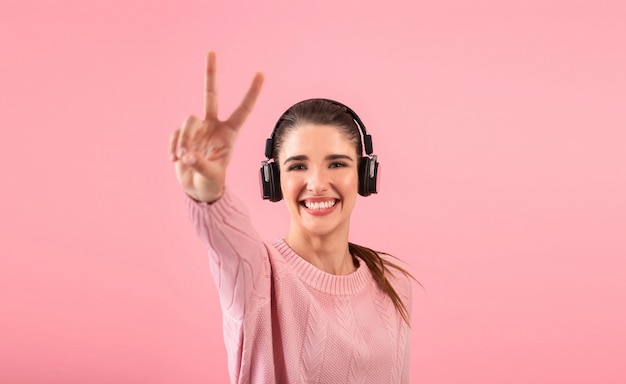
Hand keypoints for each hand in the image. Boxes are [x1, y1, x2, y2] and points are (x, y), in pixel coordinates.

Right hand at [170, 51, 263, 201]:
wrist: (197, 189)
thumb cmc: (212, 183)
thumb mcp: (211, 178)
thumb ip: (201, 166)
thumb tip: (186, 156)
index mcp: (230, 133)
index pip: (243, 109)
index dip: (251, 92)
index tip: (261, 73)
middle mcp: (213, 126)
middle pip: (210, 95)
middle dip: (210, 73)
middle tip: (211, 51)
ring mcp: (197, 128)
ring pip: (188, 120)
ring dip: (184, 139)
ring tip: (183, 159)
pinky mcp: (183, 134)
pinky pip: (176, 133)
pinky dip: (174, 146)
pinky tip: (175, 160)